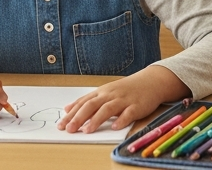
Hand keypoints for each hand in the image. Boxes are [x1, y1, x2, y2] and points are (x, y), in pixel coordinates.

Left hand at [58, 65, 186, 133]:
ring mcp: (124, 100)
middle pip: (92, 105)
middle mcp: (110, 95)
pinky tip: (115, 127)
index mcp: (102, 92)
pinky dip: (121, 120)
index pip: (83, 103)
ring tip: (87, 130)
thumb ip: (88, 100)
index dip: (72, 114)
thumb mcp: (105, 92)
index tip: (61, 124)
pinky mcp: (137, 106)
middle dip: (79, 117)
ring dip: (96, 120)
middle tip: (69, 129)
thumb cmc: (126, 89)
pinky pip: (128, 113)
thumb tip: (69, 109)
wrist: (151, 81)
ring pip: (107, 109)